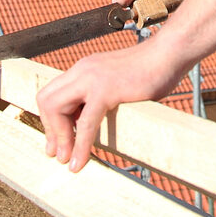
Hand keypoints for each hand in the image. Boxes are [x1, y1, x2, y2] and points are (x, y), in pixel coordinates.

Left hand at [36, 36, 188, 171]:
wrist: (169, 54)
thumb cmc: (151, 69)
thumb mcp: (117, 81)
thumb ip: (103, 95)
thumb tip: (96, 117)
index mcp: (83, 69)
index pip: (50, 93)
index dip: (49, 120)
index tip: (56, 142)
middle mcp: (82, 71)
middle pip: (46, 100)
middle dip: (49, 130)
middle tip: (57, 154)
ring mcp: (92, 78)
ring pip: (57, 109)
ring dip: (60, 138)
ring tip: (66, 160)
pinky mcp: (106, 90)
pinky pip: (85, 122)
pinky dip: (80, 145)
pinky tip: (79, 162)